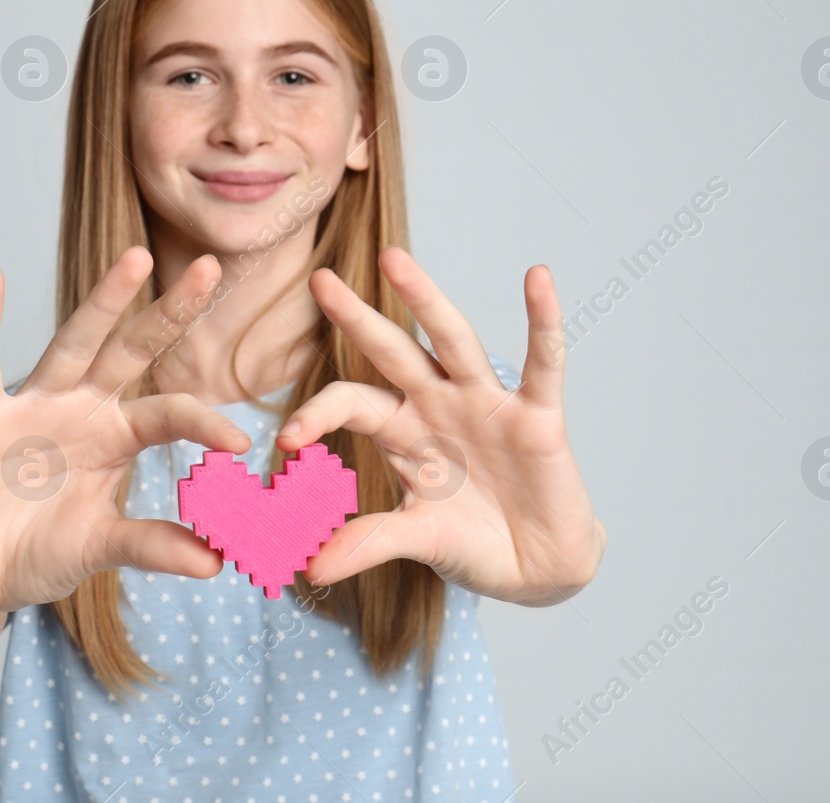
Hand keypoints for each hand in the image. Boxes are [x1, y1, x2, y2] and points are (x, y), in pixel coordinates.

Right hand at [0, 246, 251, 613]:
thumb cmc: (40, 551)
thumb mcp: (100, 547)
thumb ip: (151, 546)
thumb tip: (216, 563)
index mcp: (117, 436)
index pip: (170, 414)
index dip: (204, 424)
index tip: (240, 444)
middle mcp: (82, 407)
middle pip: (133, 350)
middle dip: (170, 312)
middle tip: (210, 268)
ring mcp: (32, 405)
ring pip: (73, 343)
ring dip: (104, 301)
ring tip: (137, 258)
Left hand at [275, 247, 606, 605]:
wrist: (539, 569)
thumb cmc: (473, 544)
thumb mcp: (416, 540)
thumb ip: (368, 542)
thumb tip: (310, 566)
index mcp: (402, 431)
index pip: (351, 403)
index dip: (317, 414)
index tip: (286, 441)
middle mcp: (439, 404)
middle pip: (392, 352)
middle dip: (356, 317)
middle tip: (318, 279)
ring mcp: (487, 404)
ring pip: (452, 341)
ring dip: (424, 299)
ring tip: (393, 259)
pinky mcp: (538, 415)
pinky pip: (544, 360)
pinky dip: (543, 320)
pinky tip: (537, 278)